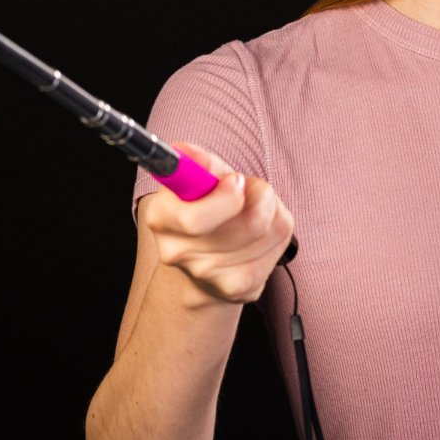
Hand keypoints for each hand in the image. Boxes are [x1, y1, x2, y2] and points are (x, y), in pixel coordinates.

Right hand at [139, 143, 294, 304]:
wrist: (203, 260)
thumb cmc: (205, 207)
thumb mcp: (199, 180)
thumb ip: (199, 164)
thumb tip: (185, 150)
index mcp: (162, 218)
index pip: (194, 220)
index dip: (226, 198)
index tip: (236, 180)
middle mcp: (178, 252)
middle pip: (246, 225)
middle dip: (261, 198)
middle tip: (251, 189)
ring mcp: (208, 276)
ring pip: (267, 232)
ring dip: (272, 212)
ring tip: (255, 208)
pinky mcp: (238, 290)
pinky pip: (275, 251)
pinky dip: (277, 236)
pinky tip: (262, 234)